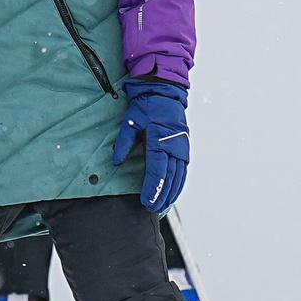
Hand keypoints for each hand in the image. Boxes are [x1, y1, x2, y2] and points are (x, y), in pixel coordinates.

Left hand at [111, 80, 188, 212]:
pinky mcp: (185, 146)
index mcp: (159, 140)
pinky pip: (183, 170)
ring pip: (179, 176)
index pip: (156, 171)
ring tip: (163, 205)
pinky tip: (174, 192)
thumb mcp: (131, 122)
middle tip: (152, 208)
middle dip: (161, 196)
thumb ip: (124, 143)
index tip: (145, 201)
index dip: (151, 189)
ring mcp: (182, 147)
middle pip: (169, 178)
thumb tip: (116, 162)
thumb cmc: (146, 105)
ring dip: (171, 193)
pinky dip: (179, 183)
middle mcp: (174, 146)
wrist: (165, 91)